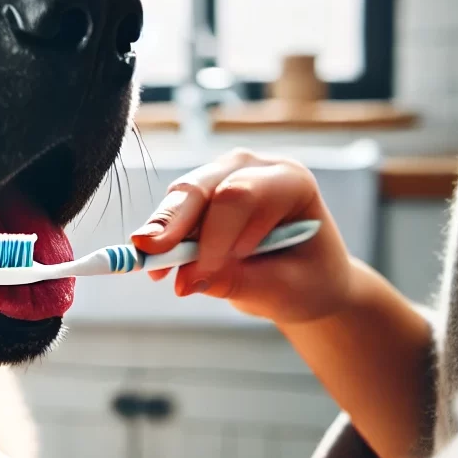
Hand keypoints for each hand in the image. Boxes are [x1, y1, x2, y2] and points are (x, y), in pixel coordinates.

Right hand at [132, 148, 354, 325]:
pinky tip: (156, 266)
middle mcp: (254, 169)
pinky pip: (175, 212)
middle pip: (204, 186)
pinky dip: (163, 239)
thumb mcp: (280, 288)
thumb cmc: (306, 282)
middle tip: (148, 252)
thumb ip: (235, 280)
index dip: (215, 233)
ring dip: (164, 233)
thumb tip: (184, 280)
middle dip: (173, 221)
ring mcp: (225, 178)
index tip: (200, 274)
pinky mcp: (203, 197)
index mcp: (290, 182)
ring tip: (153, 269)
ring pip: (182, 196)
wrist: (310, 281)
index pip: (242, 195)